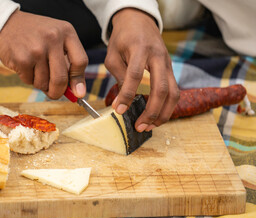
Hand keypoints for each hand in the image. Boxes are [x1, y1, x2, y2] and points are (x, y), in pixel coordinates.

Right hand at [0, 11, 87, 98]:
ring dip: (40, 83)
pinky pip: (29, 81)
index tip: (78, 92)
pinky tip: (25, 65)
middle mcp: (53, 38)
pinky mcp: (22, 58)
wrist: (6, 24)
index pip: (80, 61)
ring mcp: (37, 49)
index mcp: (67, 32)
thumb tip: (78, 92)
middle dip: (58, 92)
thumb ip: (68, 63)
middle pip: (61, 78)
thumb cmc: (36, 35)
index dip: (79, 80)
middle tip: (54, 94)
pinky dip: (28, 79)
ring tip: (35, 68)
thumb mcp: (57, 40)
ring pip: (44, 83)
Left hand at [105, 8, 179, 131]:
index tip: (118, 110)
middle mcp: (159, 57)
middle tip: (139, 127)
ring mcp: (168, 64)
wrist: (139, 21)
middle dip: (151, 111)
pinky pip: (174, 92)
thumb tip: (123, 100)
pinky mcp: (171, 70)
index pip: (135, 76)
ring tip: (149, 127)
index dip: (127, 95)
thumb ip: (119, 75)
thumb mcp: (113, 54)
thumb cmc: (123, 38)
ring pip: (173, 93)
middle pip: (161, 88)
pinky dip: (167, 107)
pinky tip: (156, 117)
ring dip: (163, 114)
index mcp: (141, 49)